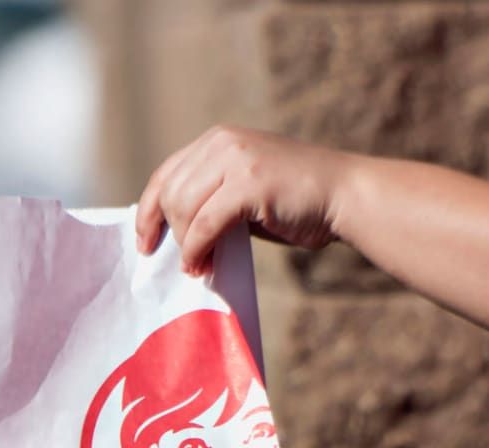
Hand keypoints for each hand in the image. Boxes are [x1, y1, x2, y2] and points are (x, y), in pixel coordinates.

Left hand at [136, 125, 357, 275]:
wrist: (345, 196)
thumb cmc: (298, 202)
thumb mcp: (246, 189)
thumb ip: (214, 198)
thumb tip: (178, 232)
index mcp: (218, 140)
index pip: (166, 173)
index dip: (147, 210)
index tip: (144, 242)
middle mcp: (222, 143)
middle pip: (170, 192)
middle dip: (169, 233)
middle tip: (184, 263)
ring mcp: (236, 160)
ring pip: (183, 208)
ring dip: (185, 244)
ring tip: (200, 266)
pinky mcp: (249, 184)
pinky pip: (205, 223)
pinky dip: (198, 250)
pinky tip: (205, 266)